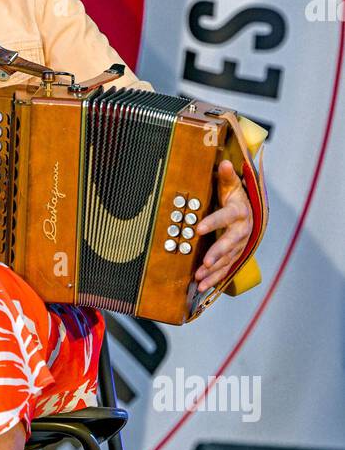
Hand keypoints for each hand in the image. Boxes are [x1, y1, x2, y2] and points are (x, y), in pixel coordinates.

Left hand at [194, 159, 252, 292]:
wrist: (252, 212)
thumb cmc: (236, 196)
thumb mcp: (232, 185)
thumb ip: (227, 176)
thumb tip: (225, 162)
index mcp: (239, 212)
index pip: (226, 217)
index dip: (213, 222)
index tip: (198, 229)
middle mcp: (242, 230)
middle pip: (230, 243)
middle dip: (218, 253)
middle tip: (205, 262)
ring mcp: (240, 245)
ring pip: (228, 259)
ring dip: (214, 270)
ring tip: (199, 279)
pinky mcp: (236, 255)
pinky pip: (226, 269)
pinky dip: (215, 279)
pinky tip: (202, 288)